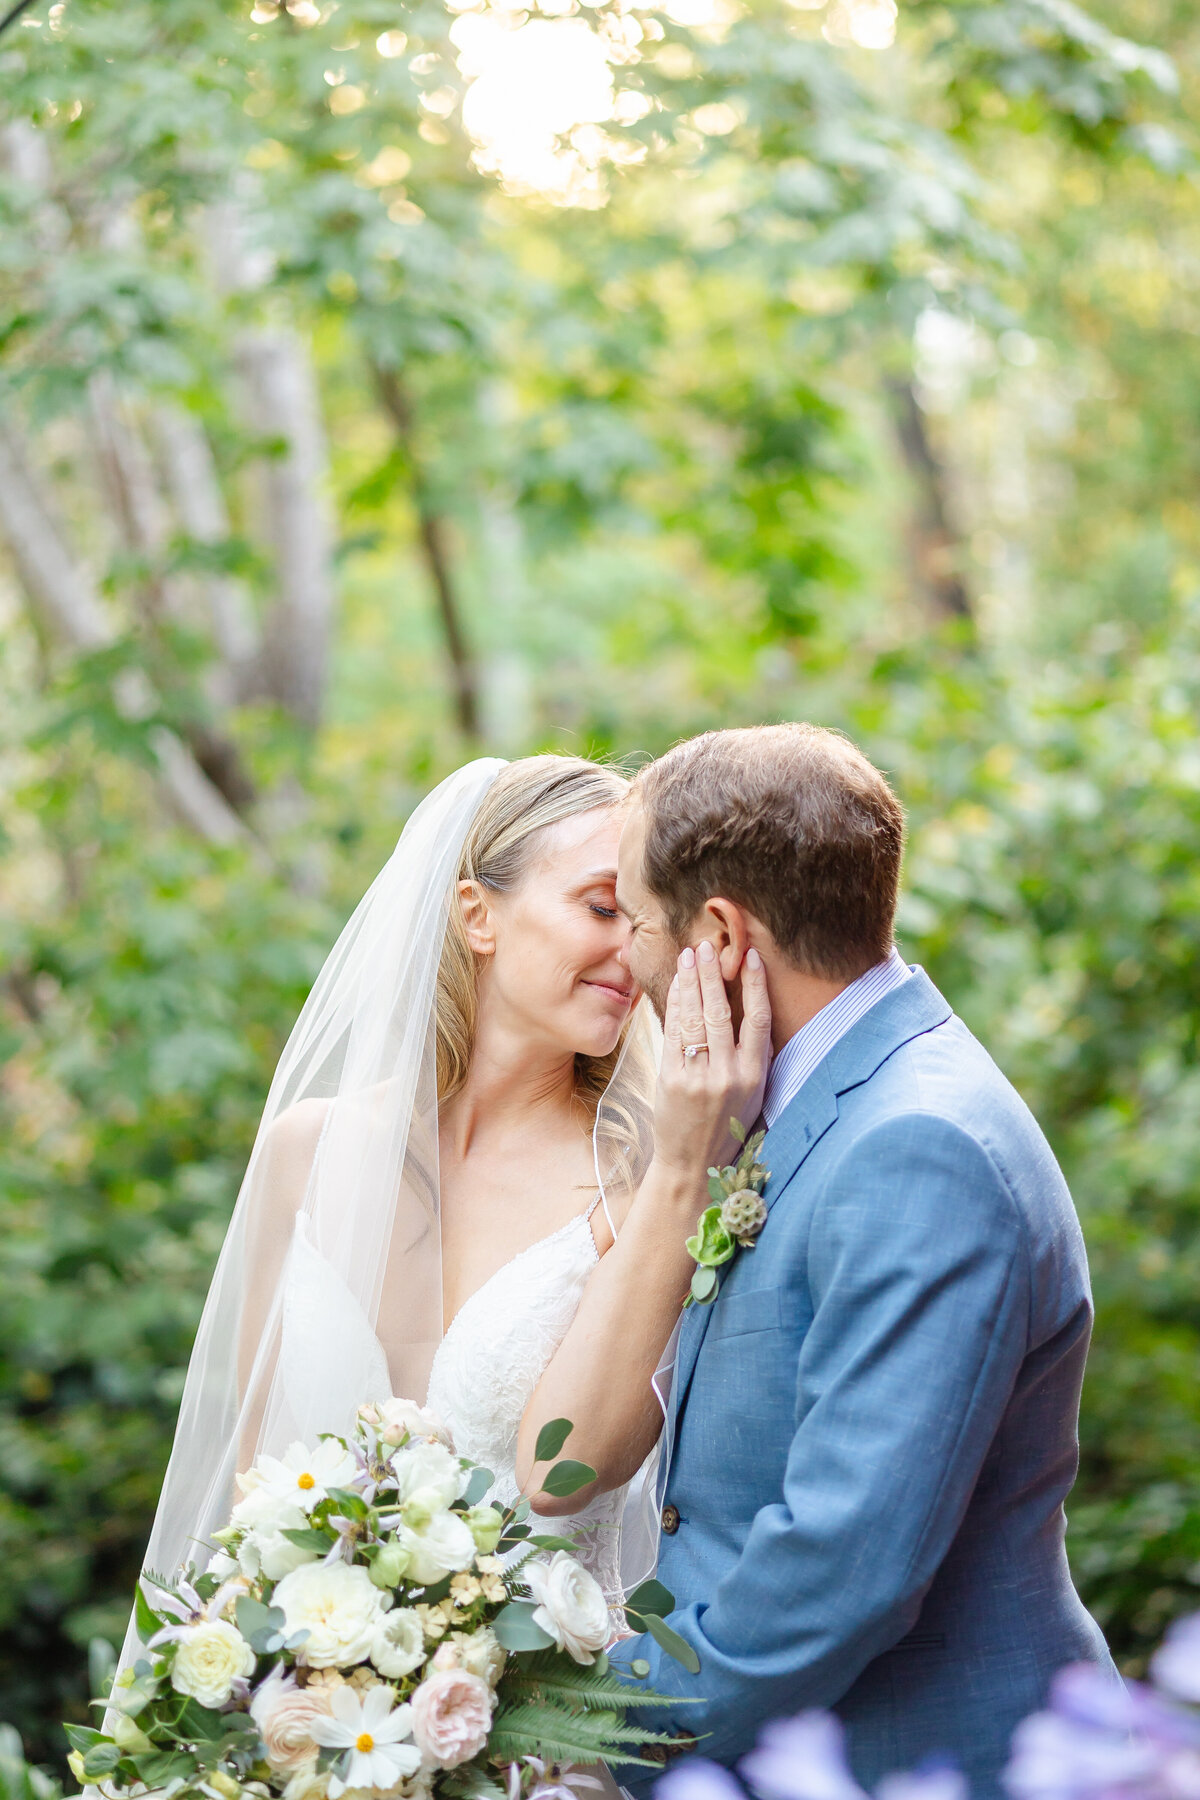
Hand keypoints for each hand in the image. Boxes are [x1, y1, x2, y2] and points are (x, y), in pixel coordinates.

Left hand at [652, 941, 771, 1179]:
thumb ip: (750, 1055)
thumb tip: (745, 1007)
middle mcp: (729, 1075)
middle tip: (710, 945)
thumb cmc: (725, 1124)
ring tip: (690, 956)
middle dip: (715, 975)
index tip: (752, 958)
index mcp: (755, 1076)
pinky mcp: (673, 1080)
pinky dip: (675, 1006)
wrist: (693, 1164)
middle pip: (722, 1012)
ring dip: (692, 983)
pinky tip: (676, 986)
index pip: (759, 1020)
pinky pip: (674, 1034)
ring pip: (696, 1019)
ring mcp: (699, 1078)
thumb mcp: (751, 1092)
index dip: (756, 985)